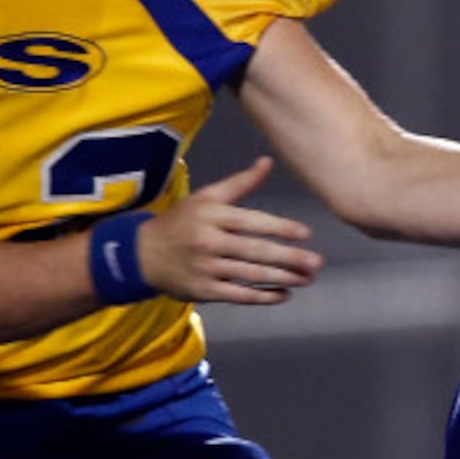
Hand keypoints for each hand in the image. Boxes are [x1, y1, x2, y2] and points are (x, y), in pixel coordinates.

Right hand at [133, 157, 323, 304]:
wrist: (143, 254)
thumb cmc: (182, 222)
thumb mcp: (206, 197)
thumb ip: (240, 183)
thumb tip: (267, 162)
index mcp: (211, 215)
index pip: (251, 222)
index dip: (280, 228)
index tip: (305, 234)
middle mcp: (208, 241)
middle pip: (254, 251)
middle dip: (289, 259)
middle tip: (316, 263)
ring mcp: (205, 268)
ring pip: (250, 275)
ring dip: (282, 278)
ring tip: (307, 278)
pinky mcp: (203, 290)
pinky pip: (238, 295)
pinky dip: (263, 296)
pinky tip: (283, 294)